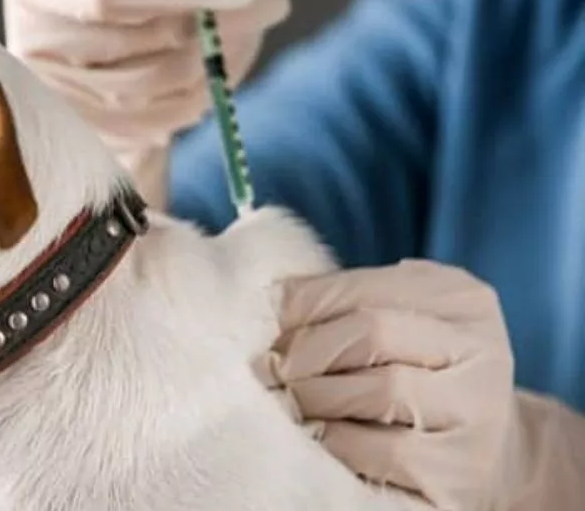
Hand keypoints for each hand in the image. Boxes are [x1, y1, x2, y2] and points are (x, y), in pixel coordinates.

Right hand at [3, 0, 288, 207]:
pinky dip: (204, 98)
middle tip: (271, 3)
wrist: (87, 53)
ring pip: (161, 89)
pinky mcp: (87, 138)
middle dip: (220, 26)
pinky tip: (215, 71)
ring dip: (220, 63)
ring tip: (245, 33)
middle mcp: (35, 47)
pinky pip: (162, 125)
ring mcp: (59, 102)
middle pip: (144, 46)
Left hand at [255, 259, 516, 508]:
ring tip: (290, 403)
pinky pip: (389, 450)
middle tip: (269, 370)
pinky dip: (341, 442)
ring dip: (317, 397)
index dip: (301, 305)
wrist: (488, 457)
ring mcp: (480, 410)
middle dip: (306, 352)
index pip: (361, 286)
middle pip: (372, 331)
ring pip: (382, 389)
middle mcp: (483, 348)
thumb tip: (272, 302)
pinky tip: (321, 438)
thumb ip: (346, 305)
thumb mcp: (396, 324)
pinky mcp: (466, 470)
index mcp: (460, 297)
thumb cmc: (419, 379)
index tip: (268, 327)